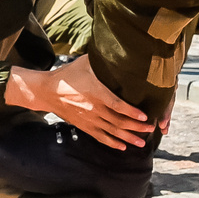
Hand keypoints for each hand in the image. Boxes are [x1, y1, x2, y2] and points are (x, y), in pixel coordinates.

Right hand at [3, 55, 150, 148]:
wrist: (47, 91)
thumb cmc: (68, 74)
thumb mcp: (85, 63)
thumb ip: (102, 60)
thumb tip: (119, 50)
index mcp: (96, 92)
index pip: (117, 105)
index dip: (131, 112)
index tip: (144, 117)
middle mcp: (93, 108)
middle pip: (118, 121)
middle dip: (136, 127)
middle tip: (150, 129)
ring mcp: (89, 119)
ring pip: (112, 132)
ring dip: (128, 138)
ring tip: (142, 142)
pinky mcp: (84, 126)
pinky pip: (100, 137)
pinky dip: (112, 143)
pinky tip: (122, 147)